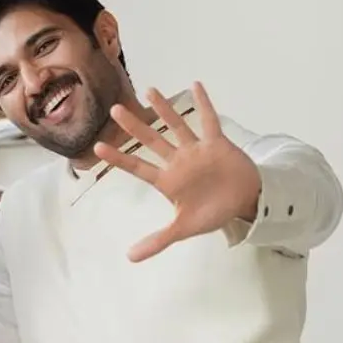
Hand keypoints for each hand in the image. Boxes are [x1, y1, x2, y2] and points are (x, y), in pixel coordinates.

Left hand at [94, 82, 261, 262]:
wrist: (245, 203)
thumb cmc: (213, 213)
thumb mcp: (184, 229)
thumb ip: (158, 240)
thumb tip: (130, 257)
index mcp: (167, 181)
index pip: (138, 167)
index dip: (119, 158)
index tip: (97, 147)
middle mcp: (178, 162)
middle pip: (151, 140)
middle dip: (133, 126)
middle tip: (114, 109)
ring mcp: (196, 151)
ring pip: (176, 126)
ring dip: (164, 109)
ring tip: (148, 90)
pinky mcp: (217, 144)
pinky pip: (209, 121)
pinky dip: (204, 104)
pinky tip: (195, 85)